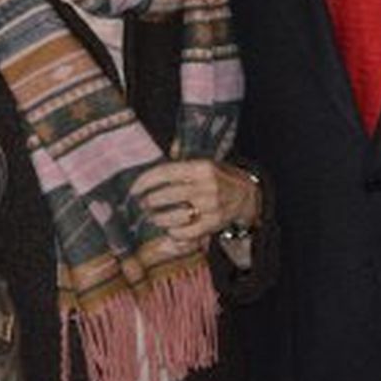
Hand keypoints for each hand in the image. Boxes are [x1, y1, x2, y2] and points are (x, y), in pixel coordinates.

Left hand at [131, 159, 261, 246]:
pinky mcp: (214, 223)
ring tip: (152, 217)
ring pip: (174, 216)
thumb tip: (169, 147)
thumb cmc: (218, 177)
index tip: (134, 189)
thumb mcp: (204, 161)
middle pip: (167, 195)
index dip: (145, 181)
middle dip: (149, 201)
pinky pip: (187, 232)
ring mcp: (211, 206)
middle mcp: (206, 186)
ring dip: (158, 218)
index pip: (165, 172)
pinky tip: (170, 229)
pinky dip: (175, 232)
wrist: (247, 195)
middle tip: (142, 204)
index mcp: (201, 167)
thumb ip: (183, 155)